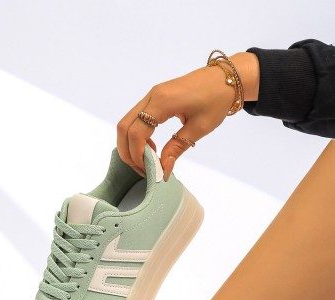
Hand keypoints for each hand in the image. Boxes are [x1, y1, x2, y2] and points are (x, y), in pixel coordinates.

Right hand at [117, 52, 259, 179]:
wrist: (226, 78)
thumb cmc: (216, 100)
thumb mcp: (199, 128)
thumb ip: (177, 148)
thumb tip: (163, 170)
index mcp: (162, 102)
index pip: (136, 132)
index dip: (137, 155)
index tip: (150, 170)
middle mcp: (151, 96)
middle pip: (124, 127)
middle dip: (128, 152)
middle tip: (144, 169)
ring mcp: (151, 95)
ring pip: (127, 123)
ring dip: (130, 145)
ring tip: (148, 159)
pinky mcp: (154, 98)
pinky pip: (136, 118)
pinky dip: (136, 136)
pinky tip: (151, 147)